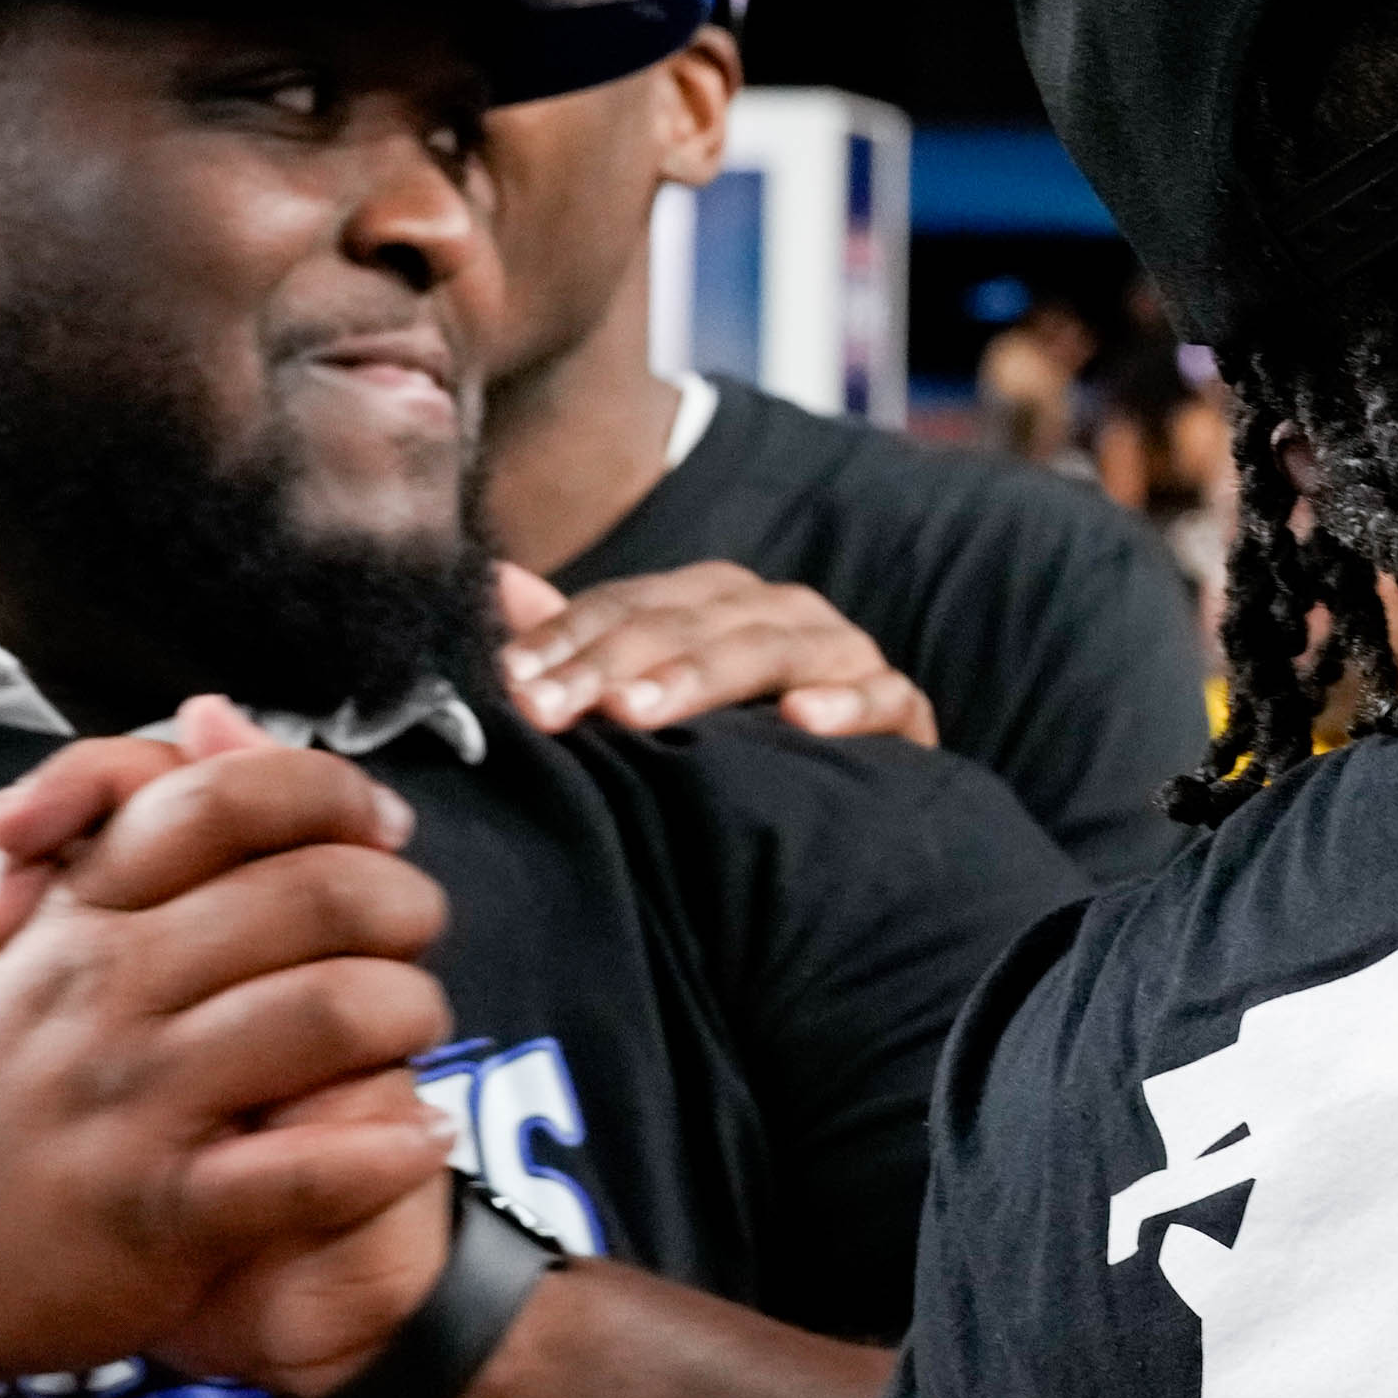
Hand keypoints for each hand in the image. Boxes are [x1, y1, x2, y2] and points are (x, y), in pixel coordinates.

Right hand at [0, 727, 457, 1385]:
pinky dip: (388, 1150)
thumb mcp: (34, 935)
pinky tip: (423, 1140)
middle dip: (403, 907)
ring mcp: (127, 1101)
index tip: (383, 830)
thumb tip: (215, 716)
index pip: (224, 797)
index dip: (333, 797)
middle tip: (418, 933)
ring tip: (418, 1031)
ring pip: (330, 1014)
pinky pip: (308, 1169)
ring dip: (411, 1016)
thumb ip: (119, 825)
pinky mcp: (156, 1211)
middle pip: (312, 896)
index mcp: (79, 912)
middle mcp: (100, 991)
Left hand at [492, 558, 936, 742]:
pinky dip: (846, 703)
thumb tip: (495, 581)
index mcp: (715, 600)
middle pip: (687, 622)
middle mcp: (780, 611)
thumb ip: (581, 642)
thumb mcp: (649, 699)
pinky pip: (881, 696)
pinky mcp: (902, 708)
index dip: (564, 640)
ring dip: (703, 677)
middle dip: (610, 666)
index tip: (509, 686)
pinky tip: (800, 720)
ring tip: (638, 713)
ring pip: (772, 647)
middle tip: (549, 711)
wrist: (856, 816)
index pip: (629, 604)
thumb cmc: (736, 751)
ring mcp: (844, 653)